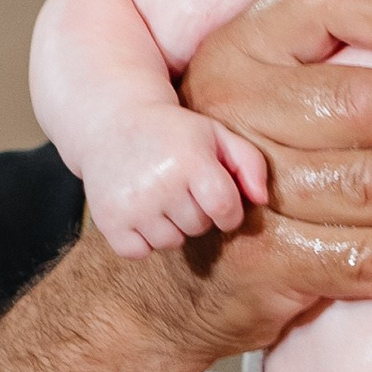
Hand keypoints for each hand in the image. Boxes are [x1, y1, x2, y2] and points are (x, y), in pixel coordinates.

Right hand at [88, 119, 270, 257]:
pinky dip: (141, 240)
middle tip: (180, 188)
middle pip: (198, 227)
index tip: (219, 202)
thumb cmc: (172, 131)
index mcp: (190, 160)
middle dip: (196, 213)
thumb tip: (262, 201)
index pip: (226, 211)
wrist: (111, 119)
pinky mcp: (109, 219)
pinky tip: (139, 212)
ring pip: (170, 242)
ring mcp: (132, 204)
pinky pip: (138, 252)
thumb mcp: (214, 134)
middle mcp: (160, 183)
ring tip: (159, 198)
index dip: (228, 212)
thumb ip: (250, 162)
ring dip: (170, 227)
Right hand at [142, 0, 371, 355]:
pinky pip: (363, 260)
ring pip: (370, 184)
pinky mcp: (265, 261)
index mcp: (245, 47)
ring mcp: (247, 190)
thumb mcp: (272, 94)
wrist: (164, 284)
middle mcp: (236, 108)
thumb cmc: (250, 170)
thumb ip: (340, 56)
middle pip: (361, 101)